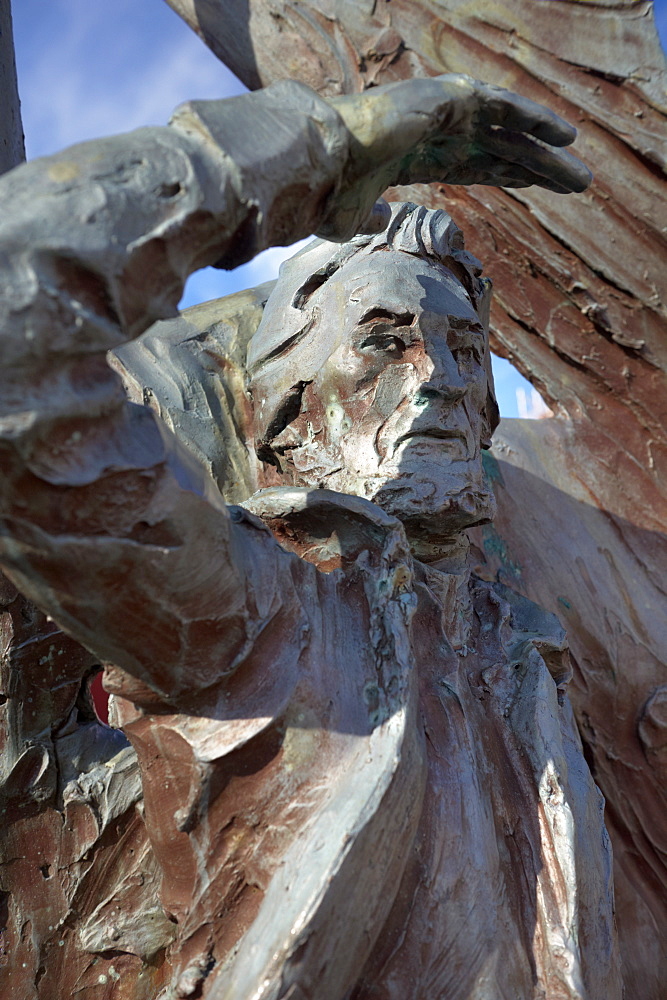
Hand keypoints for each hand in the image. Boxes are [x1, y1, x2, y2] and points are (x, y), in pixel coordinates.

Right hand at [319, 74, 591, 240]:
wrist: (318, 167)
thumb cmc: (328, 193)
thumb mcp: (352, 217)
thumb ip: (372, 217)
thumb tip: (381, 220)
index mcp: (415, 153)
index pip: (473, 163)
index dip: (507, 172)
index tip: (535, 183)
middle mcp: (433, 127)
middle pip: (499, 148)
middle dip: (538, 166)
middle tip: (575, 183)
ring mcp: (441, 109)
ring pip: (508, 130)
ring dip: (547, 149)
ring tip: (580, 172)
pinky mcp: (447, 97)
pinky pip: (503, 107)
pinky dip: (535, 118)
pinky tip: (565, 134)